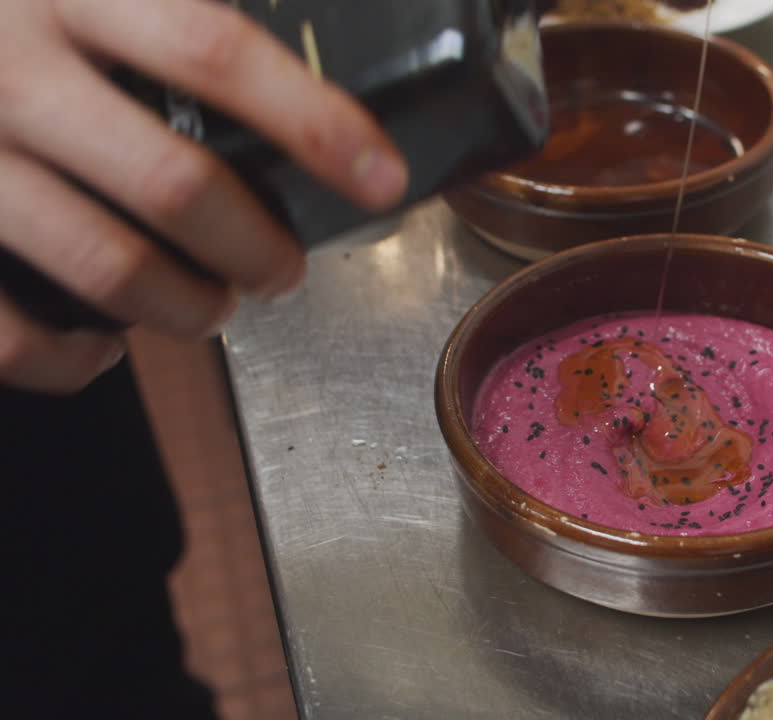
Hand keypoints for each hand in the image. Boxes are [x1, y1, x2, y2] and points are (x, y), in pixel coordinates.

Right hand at [0, 0, 407, 392]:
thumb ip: (160, 12)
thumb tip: (293, 71)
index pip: (215, 50)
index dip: (313, 120)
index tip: (382, 175)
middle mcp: (5, 68)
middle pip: (175, 182)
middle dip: (257, 248)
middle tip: (283, 272)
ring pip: (106, 266)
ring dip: (186, 307)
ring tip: (212, 309)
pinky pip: (6, 329)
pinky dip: (70, 357)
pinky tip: (104, 346)